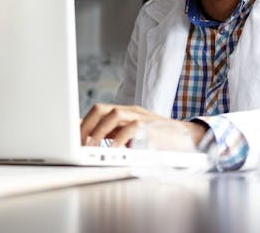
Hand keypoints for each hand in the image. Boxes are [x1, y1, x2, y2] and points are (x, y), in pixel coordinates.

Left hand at [80, 103, 207, 147]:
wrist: (188, 139)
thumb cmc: (158, 140)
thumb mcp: (132, 137)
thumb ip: (114, 135)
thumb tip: (88, 140)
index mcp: (125, 112)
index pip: (98, 110)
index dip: (83, 122)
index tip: (71, 137)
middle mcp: (131, 111)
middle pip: (101, 109)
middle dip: (86, 126)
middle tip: (78, 143)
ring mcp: (141, 117)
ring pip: (113, 115)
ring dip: (98, 131)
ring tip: (90, 146)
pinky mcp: (151, 127)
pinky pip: (130, 128)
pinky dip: (118, 139)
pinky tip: (111, 150)